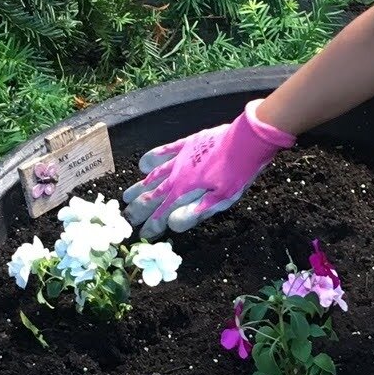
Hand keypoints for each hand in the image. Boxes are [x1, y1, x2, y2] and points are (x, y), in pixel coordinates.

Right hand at [123, 100, 294, 237]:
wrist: (246, 140)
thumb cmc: (238, 172)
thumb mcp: (222, 198)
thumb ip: (196, 211)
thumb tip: (171, 223)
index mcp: (185, 189)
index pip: (163, 211)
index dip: (152, 224)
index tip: (142, 234)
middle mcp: (177, 174)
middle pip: (153, 193)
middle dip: (139, 208)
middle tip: (127, 218)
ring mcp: (180, 158)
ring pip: (154, 174)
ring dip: (140, 186)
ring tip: (127, 196)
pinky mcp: (187, 144)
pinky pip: (165, 151)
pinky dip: (153, 158)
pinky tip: (143, 165)